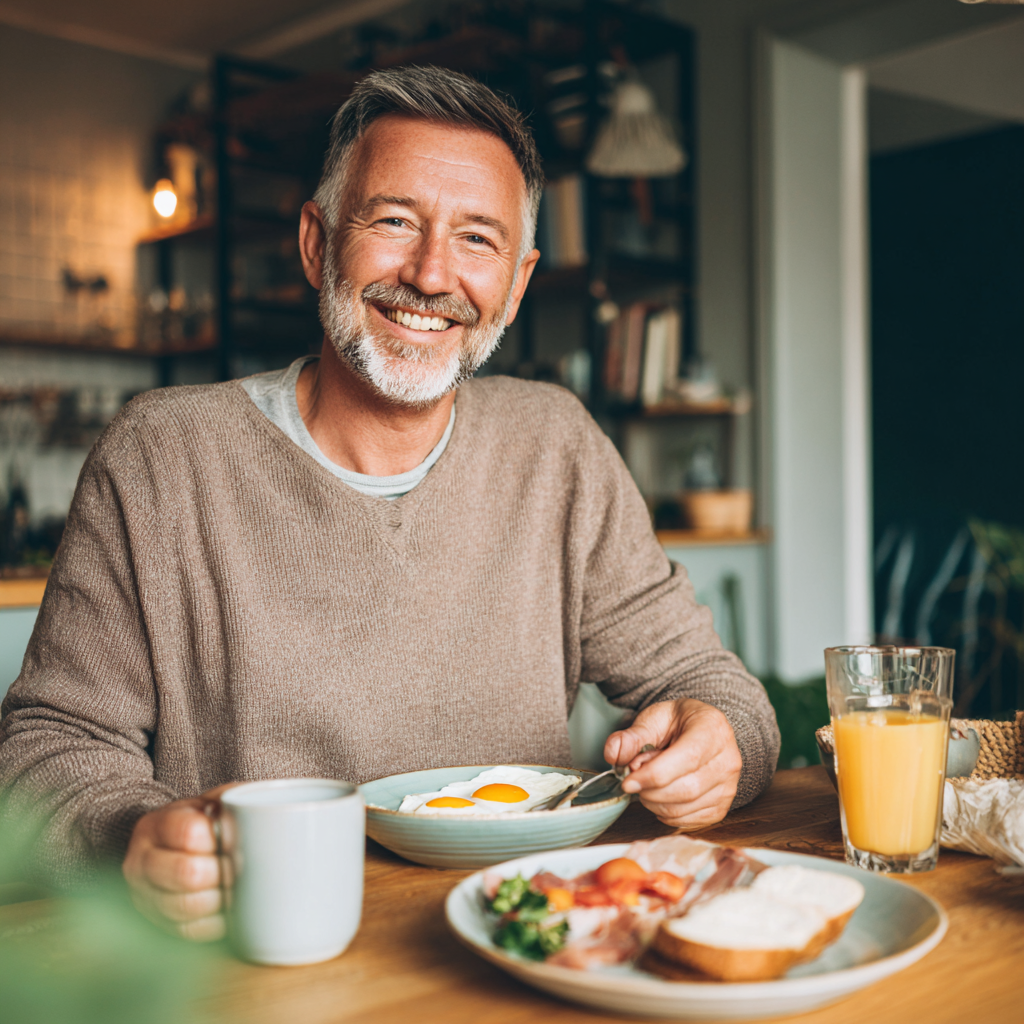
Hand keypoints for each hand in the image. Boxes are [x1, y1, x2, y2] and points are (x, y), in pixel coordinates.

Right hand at [122, 784, 234, 940]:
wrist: (178, 847)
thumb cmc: (206, 821)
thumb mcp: (216, 799)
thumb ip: (235, 800)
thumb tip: (269, 817)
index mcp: (155, 825)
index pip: (190, 833)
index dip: (220, 839)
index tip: (237, 839)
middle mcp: (140, 863)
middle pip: (188, 874)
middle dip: (224, 871)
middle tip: (242, 865)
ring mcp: (145, 898)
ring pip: (188, 907)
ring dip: (222, 898)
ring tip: (238, 884)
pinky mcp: (159, 925)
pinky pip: (190, 932)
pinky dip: (217, 922)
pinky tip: (230, 907)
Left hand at [603, 699, 741, 829]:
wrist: (700, 731)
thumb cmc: (677, 724)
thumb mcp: (653, 718)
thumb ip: (631, 736)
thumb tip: (614, 754)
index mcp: (712, 728)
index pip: (686, 758)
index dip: (652, 775)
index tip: (627, 781)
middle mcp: (728, 759)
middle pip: (685, 789)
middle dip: (650, 791)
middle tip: (635, 779)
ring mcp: (729, 785)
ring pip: (685, 808)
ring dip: (655, 803)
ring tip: (647, 785)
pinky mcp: (722, 806)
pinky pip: (690, 821)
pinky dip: (666, 814)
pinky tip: (660, 797)